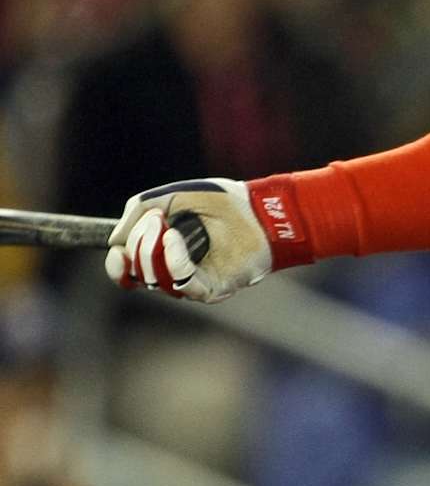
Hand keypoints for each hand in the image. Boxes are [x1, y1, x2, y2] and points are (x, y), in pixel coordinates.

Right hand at [106, 179, 270, 302]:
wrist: (259, 207)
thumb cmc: (220, 201)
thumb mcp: (170, 196)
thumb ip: (138, 211)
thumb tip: (114, 242)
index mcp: (163, 253)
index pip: (129, 272)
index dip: (116, 265)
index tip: (118, 249)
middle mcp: (176, 272)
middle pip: (139, 273)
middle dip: (139, 243)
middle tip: (157, 218)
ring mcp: (195, 282)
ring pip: (156, 281)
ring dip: (152, 251)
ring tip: (167, 225)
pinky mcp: (213, 289)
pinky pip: (182, 283)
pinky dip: (172, 260)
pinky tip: (174, 238)